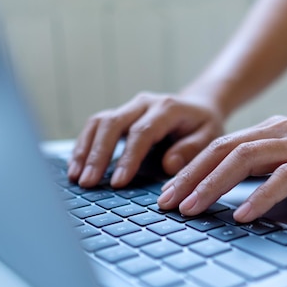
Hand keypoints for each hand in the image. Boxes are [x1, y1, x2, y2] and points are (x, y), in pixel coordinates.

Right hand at [67, 92, 224, 187]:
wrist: (200, 108)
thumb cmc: (205, 127)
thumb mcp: (210, 139)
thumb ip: (191, 151)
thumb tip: (168, 165)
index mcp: (168, 108)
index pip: (142, 132)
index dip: (128, 157)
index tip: (118, 182)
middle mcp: (144, 103)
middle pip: (113, 123)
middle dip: (98, 154)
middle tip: (88, 182)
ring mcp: (129, 107)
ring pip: (99, 122)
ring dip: (85, 150)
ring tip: (76, 177)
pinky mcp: (120, 116)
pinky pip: (96, 127)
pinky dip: (84, 146)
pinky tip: (76, 167)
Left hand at [157, 115, 286, 222]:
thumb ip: (264, 168)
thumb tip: (228, 190)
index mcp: (272, 131)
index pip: (220, 148)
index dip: (189, 170)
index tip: (167, 194)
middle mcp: (282, 132)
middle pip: (223, 150)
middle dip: (189, 178)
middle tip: (165, 204)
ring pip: (246, 159)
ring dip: (214, 185)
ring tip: (192, 209)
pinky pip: (285, 177)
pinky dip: (260, 195)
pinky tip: (243, 214)